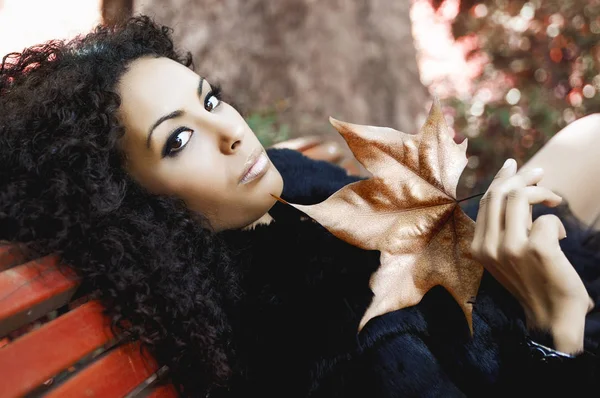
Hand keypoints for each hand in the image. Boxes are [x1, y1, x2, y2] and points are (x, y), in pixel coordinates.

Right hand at [470, 159, 592, 353]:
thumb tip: (512, 186)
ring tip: (555, 199)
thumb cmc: (533, 281)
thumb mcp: (508, 254)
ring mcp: (511, 248)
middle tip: (540, 173)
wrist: (551, 316)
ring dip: (542, 192)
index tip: (513, 165)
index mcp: (479, 246)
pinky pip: (547, 218)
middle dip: (522, 177)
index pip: (486, 201)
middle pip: (500, 193)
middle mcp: (489, 246)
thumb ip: (506, 225)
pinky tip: (559, 239)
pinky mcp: (537, 249)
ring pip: (520, 198)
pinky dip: (556, 223)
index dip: (500, 179)